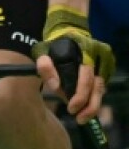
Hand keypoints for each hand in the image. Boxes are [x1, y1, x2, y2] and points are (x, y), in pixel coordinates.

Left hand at [31, 6, 114, 122]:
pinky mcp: (106, 68)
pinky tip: (85, 105)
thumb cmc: (53, 42)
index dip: (80, 96)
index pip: (86, 77)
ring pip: (101, 88)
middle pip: (98, 87)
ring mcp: (105, 62)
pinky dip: (94, 96)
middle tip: (79, 119)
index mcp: (85, 50)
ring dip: (92, 104)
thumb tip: (55, 86)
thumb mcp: (42, 49)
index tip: (70, 108)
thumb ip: (44, 65)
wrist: (69, 29)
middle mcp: (99, 56)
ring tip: (82, 116)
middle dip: (89, 106)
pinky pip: (101, 85)